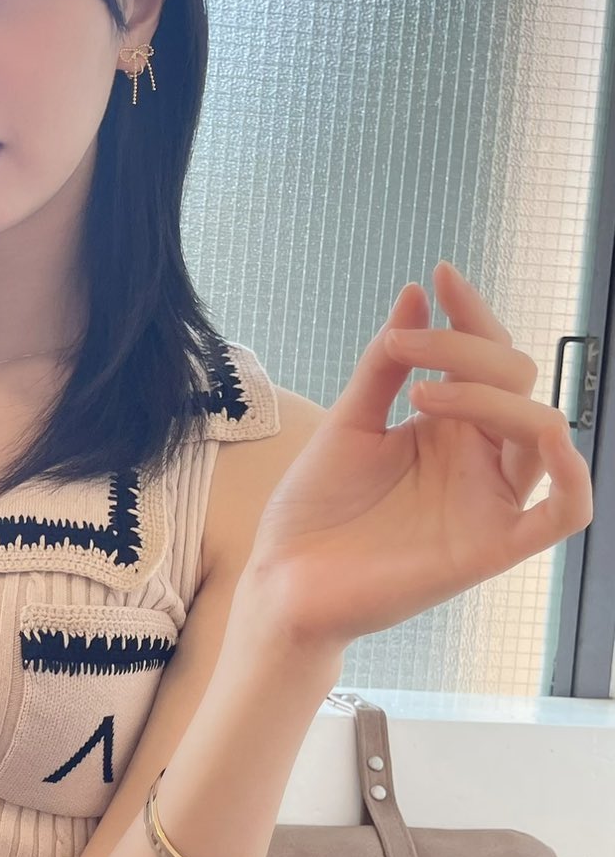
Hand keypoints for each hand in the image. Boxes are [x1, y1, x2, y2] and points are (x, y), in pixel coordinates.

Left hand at [243, 262, 593, 651]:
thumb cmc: (313, 512)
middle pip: (516, 383)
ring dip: (491, 395)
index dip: (472, 313)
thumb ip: (384, 365)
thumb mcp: (347, 423)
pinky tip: (548, 435)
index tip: (440, 274)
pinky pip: (564, 511)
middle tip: (405, 342)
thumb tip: (416, 291)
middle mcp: (476, 461)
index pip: (486, 359)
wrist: (283, 582)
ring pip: (540, 431)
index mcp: (447, 430)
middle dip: (468, 345)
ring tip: (421, 390)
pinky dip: (573, 472)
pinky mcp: (490, 548)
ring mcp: (487, 502)